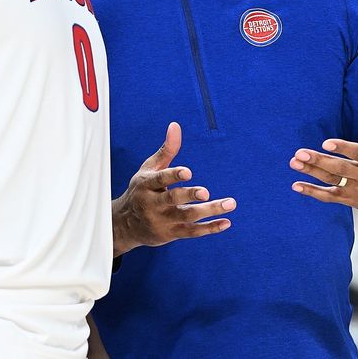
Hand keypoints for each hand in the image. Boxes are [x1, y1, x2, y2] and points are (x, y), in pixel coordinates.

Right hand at [111, 122, 234, 256]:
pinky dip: (210, 228)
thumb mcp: (149, 169)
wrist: (127, 224)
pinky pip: (192, 232)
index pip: (160, 179)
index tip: (188, 172)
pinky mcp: (172, 233)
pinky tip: (226, 222)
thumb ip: (166, 149)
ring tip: (230, 203)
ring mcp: (163, 220)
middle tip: (205, 192)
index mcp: (146, 184)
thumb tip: (175, 125)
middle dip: (189, 195)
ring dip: (209, 211)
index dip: (173, 176)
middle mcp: (153, 204)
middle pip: (173, 199)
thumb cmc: (142, 189)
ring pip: (187, 216)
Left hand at [289, 87, 357, 215]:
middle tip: (300, 152)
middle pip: (342, 169)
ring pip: (333, 181)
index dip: (344, 149)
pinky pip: (330, 196)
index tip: (325, 143)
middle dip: (320, 161)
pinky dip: (313, 192)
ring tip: (294, 162)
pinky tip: (296, 185)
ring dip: (312, 173)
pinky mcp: (350, 200)